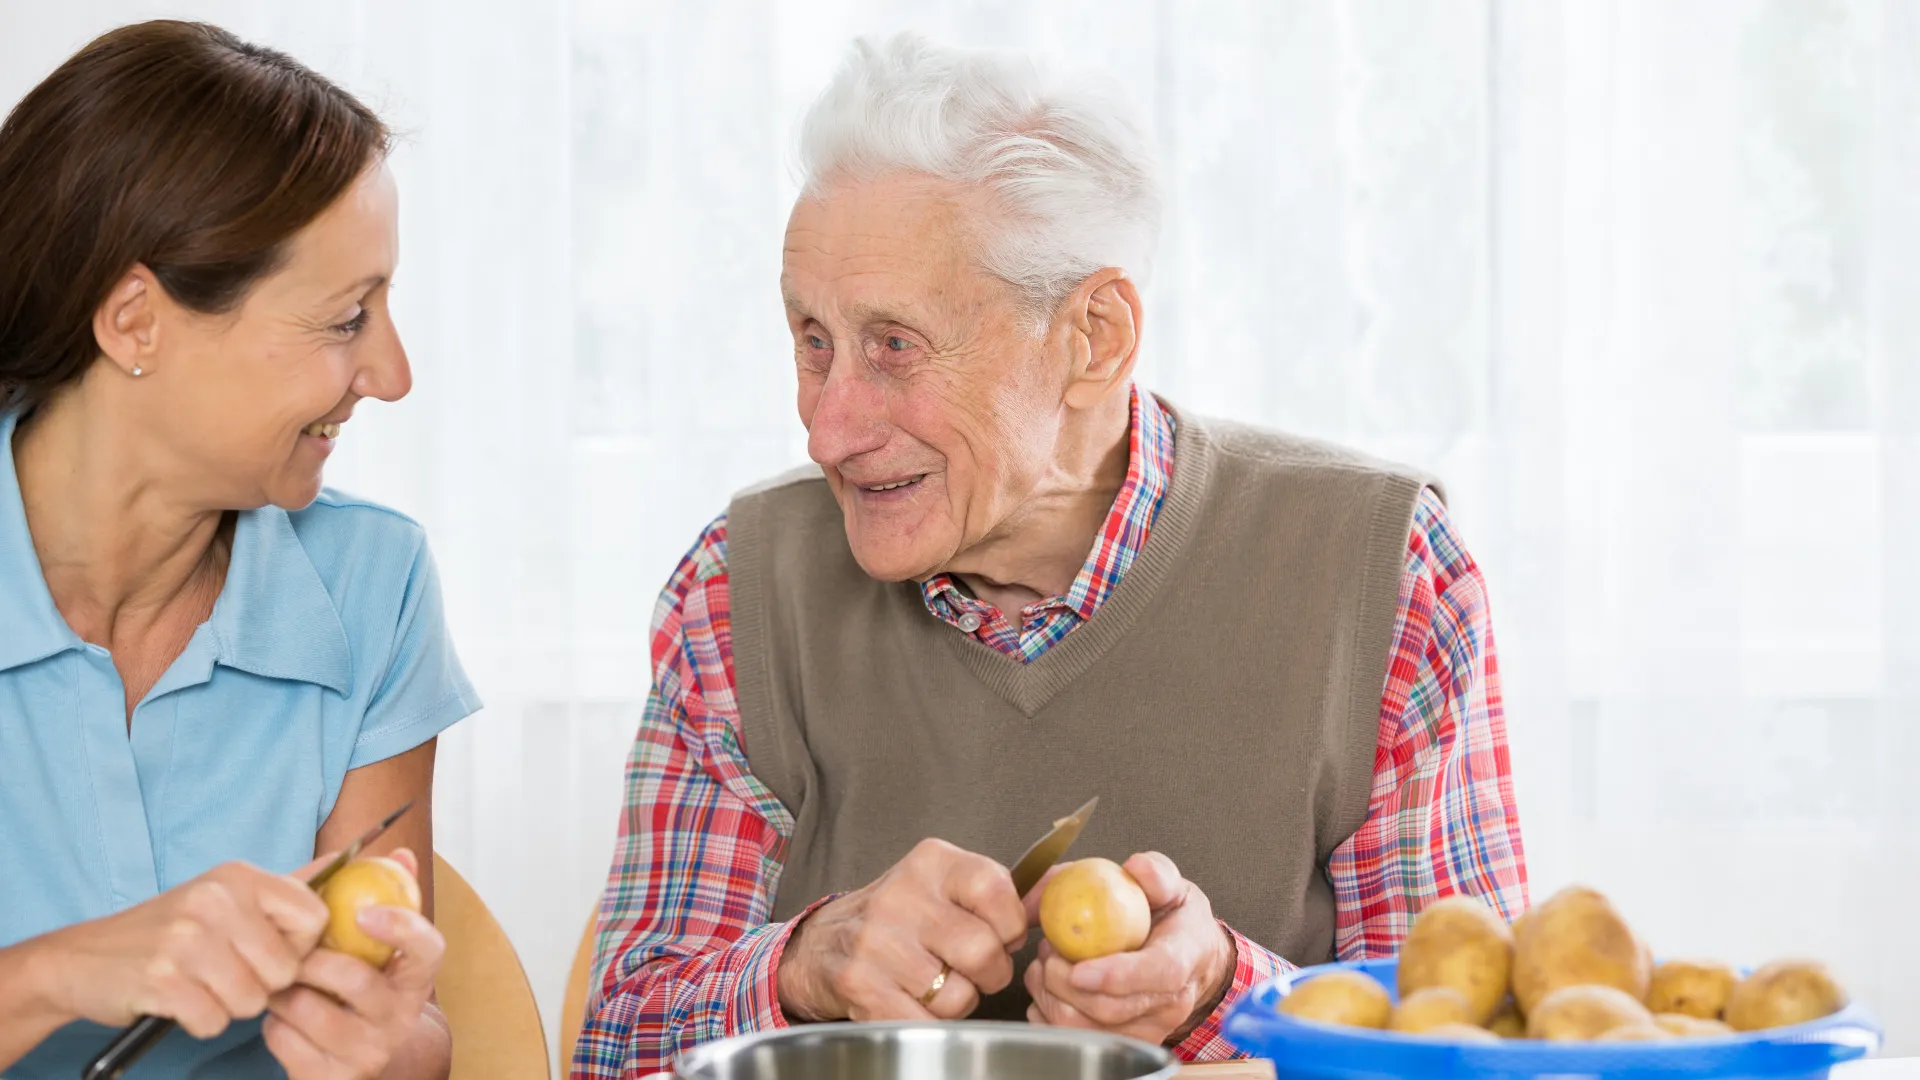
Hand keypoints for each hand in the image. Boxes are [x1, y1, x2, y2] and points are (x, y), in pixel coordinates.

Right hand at [34, 859, 328, 1037]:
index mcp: (239, 876)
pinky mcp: (160, 979)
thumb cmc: (168, 932)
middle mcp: (215, 899)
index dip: (298, 948)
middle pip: (285, 968)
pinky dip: (198, 1021)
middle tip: (223, 972)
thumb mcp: (226, 896)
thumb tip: (346, 860)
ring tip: (199, 984)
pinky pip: (213, 1021)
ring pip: (251, 1000)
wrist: (81, 959)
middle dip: (260, 984)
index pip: (314, 918)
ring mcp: (185, 938)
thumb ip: (286, 888)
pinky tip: (177, 1000)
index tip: (269, 951)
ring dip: (227, 1005)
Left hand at [262, 849, 444, 1079]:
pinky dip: (272, 1023)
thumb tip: (398, 854)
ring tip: (282, 983)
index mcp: (416, 980)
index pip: (428, 949)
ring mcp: (366, 1054)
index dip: (402, 927)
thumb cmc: (362, 990)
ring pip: (307, 1009)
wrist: (359, 1062)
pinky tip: (282, 1018)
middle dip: (311, 959)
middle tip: (292, 950)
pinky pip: (283, 1040)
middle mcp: (399, 1019)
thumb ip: (386, 897)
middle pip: (354, 980)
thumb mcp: (379, 950)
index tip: (365, 911)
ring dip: (282, 990)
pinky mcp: (331, 1079)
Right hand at [777, 839, 1027, 1021]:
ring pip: (959, 994)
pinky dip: (932, 1020)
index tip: (1006, 933)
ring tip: (939, 982)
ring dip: (960, 998)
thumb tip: (1053, 898)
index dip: (1012, 923)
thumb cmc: (899, 917)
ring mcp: (877, 942)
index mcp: (930, 864)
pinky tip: (916, 1000)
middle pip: (983, 950)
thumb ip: (998, 892)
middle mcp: (900, 897)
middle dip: (992, 972)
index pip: (995, 889)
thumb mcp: (943, 886)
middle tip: (976, 968)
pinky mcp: (862, 985)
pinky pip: (928, 1021)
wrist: (823, 944)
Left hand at [1024, 852, 1234, 1045]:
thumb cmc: (1174, 922)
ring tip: (1047, 963)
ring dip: (1050, 995)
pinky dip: (1048, 1015)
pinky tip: (1048, 989)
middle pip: (1110, 1009)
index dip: (1117, 975)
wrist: (1188, 961)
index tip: (1078, 969)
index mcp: (1184, 957)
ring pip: (1086, 1029)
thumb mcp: (1171, 886)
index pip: (1157, 973)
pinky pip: (1074, 1040)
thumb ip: (1155, 873)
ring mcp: (1147, 1029)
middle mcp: (1169, 1003)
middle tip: (1047, 949)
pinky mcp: (1124, 1043)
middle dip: (1063, 981)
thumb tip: (1137, 867)